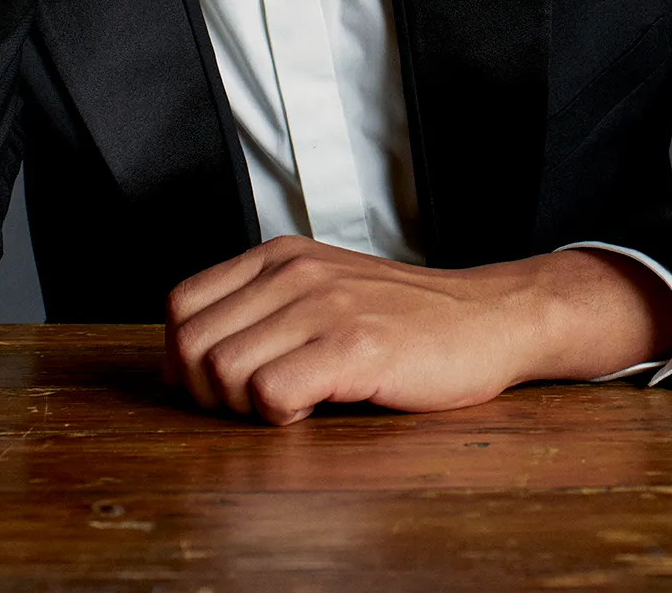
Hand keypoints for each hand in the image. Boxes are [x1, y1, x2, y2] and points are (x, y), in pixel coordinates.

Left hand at [163, 237, 671, 423]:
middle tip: (254, 401)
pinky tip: (316, 404)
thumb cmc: (408, 318)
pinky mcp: (355, 346)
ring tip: (290, 401)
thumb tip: (191, 358)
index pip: (182, 305)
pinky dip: (281, 414)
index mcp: (280, 256)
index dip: (186, 356)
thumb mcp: (324, 289)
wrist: (489, 319)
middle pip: (192, 344)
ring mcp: (325, 306)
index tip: (221, 382)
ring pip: (224, 370)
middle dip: (209, 390)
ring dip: (245, 405)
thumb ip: (264, 308)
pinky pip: (271, 392)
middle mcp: (295, 272)